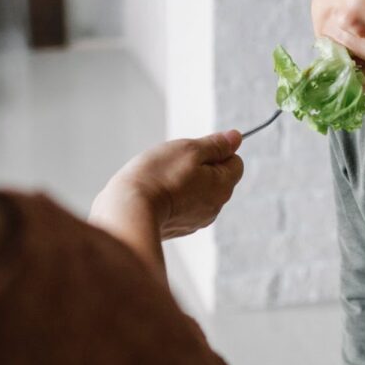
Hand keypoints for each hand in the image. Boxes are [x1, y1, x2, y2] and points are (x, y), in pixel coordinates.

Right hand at [95, 130, 244, 238]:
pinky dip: (173, 197)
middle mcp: (215, 207)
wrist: (128, 211)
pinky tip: (156, 194)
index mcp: (224, 186)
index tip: (193, 152)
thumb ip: (216, 144)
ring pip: (198, 190)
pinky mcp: (178, 227)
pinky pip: (182, 205)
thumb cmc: (159, 176)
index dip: (215, 151)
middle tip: (175, 164)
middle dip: (199, 167)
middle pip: (216, 177)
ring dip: (185, 182)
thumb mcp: (190, 149)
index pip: (235, 161)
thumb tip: (236, 137)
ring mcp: (196, 220)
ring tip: (162, 179)